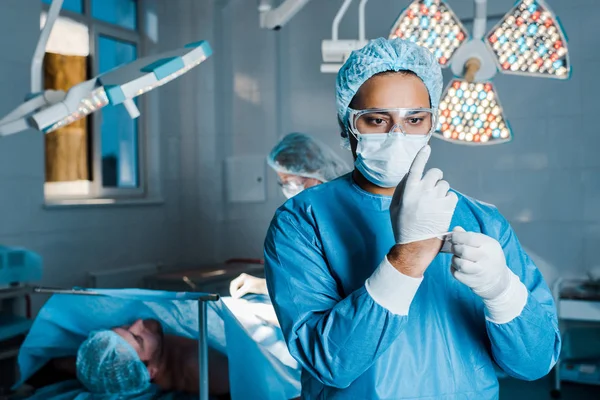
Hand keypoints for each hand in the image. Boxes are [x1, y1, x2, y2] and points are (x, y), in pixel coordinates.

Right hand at [229, 273, 267, 298]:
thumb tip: (234, 297)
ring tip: (238, 299)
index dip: (233, 291)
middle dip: (233, 292)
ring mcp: (244, 282)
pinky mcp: (247, 286)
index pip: (233, 284)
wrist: (267, 287)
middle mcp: (243, 278)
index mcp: (242, 277)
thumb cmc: (258, 286)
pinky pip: (240, 290)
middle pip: (233, 286)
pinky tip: (242, 297)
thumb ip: (240, 292)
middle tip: (235, 299)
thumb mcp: (247, 288)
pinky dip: (239, 294)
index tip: (235, 297)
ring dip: (236, 293)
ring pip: (236, 288)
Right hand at [387, 145, 457, 276]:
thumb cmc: (402, 226)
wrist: (414, 247)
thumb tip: (410, 175)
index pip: (416, 168)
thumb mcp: (394, 207)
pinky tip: (441, 210)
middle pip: (435, 172)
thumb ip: (401, 189)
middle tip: (431, 189)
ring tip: (434, 204)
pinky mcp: (447, 208)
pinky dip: (448, 200)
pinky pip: (452, 195)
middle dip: (434, 178)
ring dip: (441, 191)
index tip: (426, 148)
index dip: (421, 156)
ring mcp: (436, 199)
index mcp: (408, 191)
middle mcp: (422, 192)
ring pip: (444, 184)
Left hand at [449, 227, 510, 300]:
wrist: (497, 279)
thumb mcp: (484, 243)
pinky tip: (459, 266)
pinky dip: (454, 268)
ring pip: (459, 263)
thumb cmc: (487, 256)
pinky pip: (456, 273)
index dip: (457, 237)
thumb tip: (455, 229)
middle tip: (455, 248)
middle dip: (455, 248)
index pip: (469, 238)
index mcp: (489, 245)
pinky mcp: (472, 281)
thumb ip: (468, 235)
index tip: (453, 237)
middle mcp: (486, 258)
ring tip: (458, 258)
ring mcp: (480, 271)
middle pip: (463, 250)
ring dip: (454, 259)